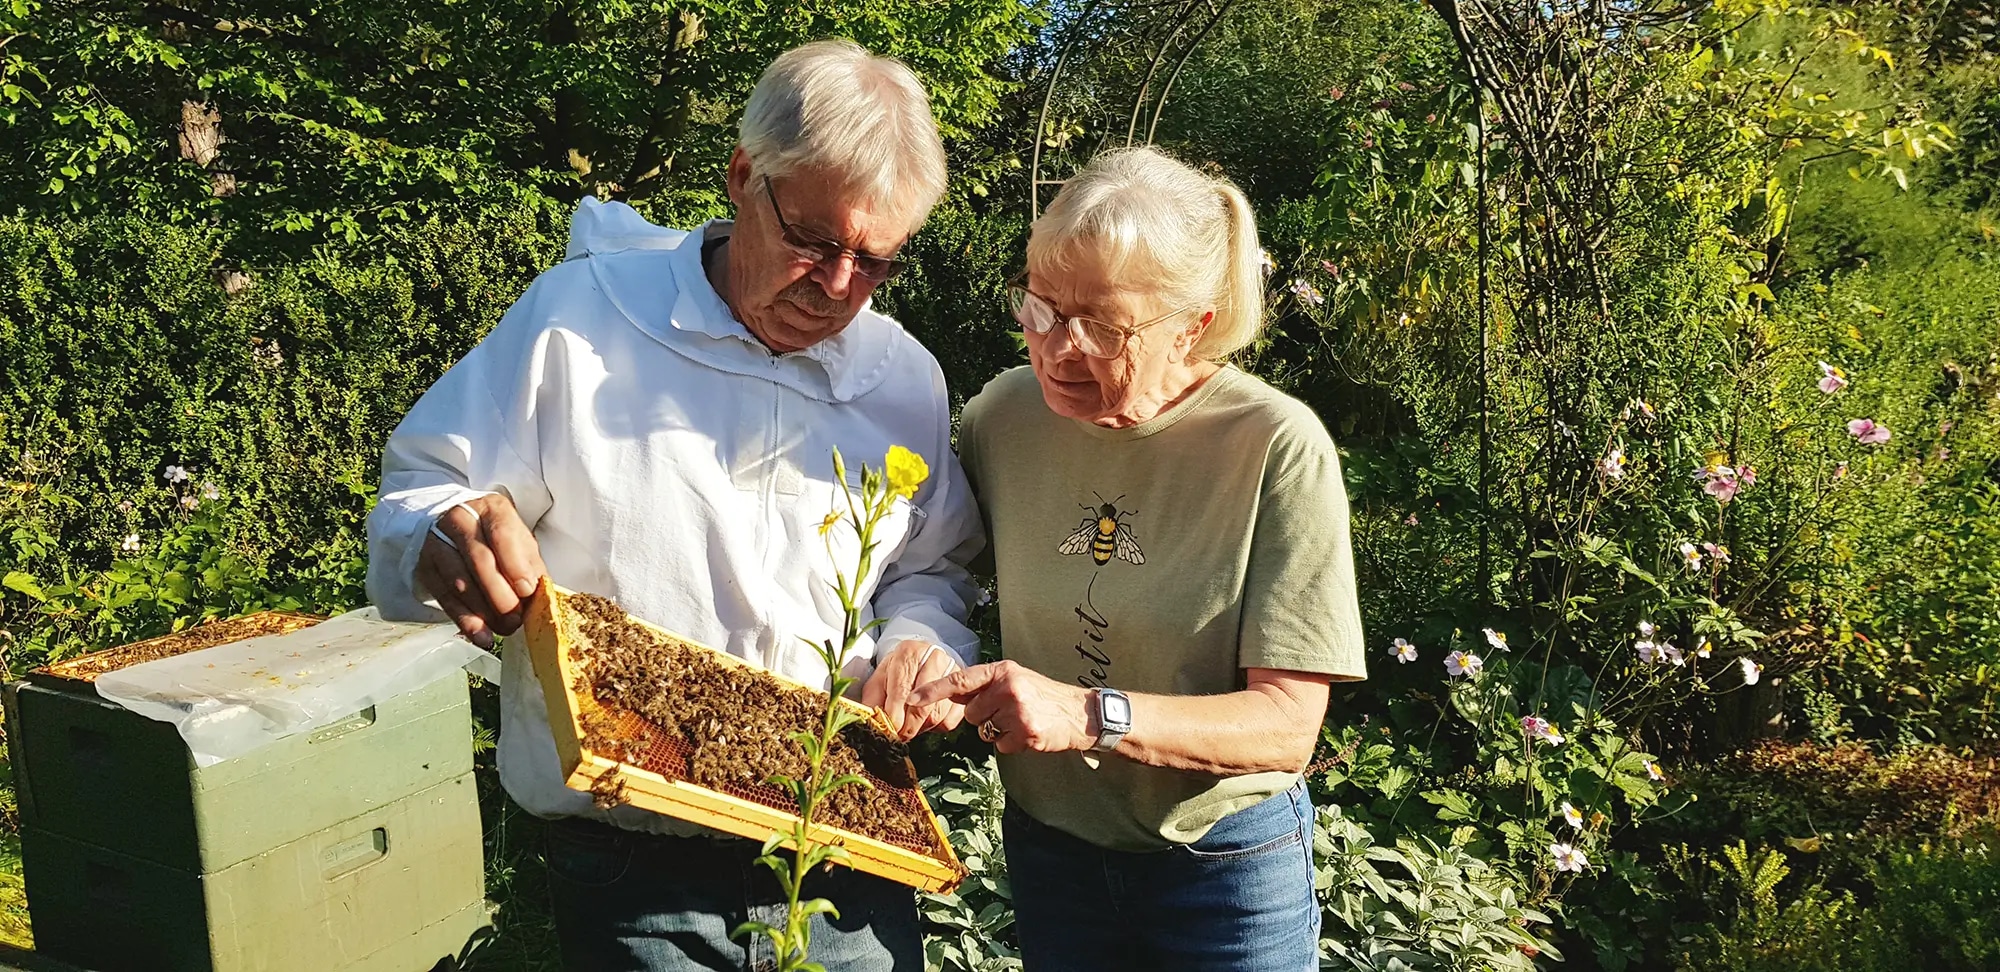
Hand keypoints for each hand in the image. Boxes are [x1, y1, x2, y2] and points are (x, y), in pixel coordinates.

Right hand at [415, 494, 547, 648]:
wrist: (455, 528)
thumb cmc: (495, 536)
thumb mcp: (518, 540)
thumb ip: (529, 562)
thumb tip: (536, 591)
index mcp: (490, 509)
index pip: (501, 534)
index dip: (515, 565)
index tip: (527, 590)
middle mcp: (460, 520)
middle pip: (479, 560)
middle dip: (500, 595)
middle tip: (516, 618)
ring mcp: (437, 543)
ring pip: (460, 582)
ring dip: (484, 611)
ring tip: (504, 628)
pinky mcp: (426, 567)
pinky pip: (445, 599)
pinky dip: (465, 621)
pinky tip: (481, 636)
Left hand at [862, 640, 965, 741]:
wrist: (921, 661)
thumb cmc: (897, 673)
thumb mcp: (879, 681)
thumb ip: (872, 700)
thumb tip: (872, 723)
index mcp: (909, 652)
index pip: (902, 689)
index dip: (895, 714)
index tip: (890, 729)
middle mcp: (934, 658)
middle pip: (923, 705)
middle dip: (908, 727)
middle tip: (898, 736)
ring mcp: (953, 672)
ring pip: (936, 715)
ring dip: (921, 728)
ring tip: (910, 725)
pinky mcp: (963, 689)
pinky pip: (950, 720)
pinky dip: (936, 727)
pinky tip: (926, 720)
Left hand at [909, 660, 1092, 755]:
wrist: (1081, 713)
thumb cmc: (1044, 697)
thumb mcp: (1015, 680)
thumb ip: (985, 686)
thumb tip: (950, 695)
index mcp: (1002, 670)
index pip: (959, 681)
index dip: (932, 691)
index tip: (910, 699)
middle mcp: (1008, 687)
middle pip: (972, 714)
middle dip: (985, 717)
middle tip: (1011, 712)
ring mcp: (1017, 711)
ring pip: (984, 731)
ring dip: (999, 732)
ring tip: (1021, 721)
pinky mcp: (1025, 732)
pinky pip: (1000, 746)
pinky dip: (1012, 744)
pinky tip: (1029, 734)